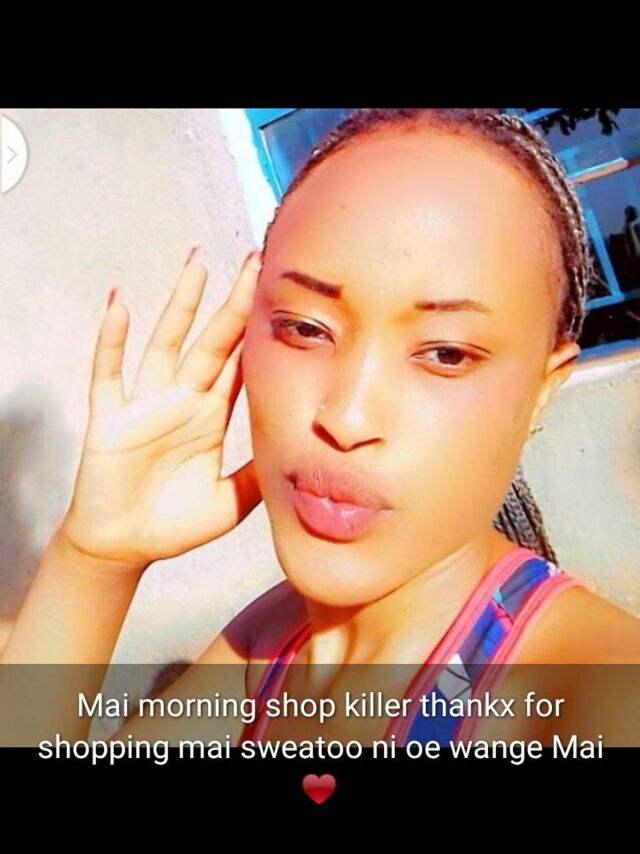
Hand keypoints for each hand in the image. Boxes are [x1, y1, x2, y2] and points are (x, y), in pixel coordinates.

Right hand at [60, 248, 262, 570]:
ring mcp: (146, 405)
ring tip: (197, 262)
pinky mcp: (111, 418)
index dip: (260, 331)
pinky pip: (109, 372)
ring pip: (166, 344)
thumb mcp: (231, 501)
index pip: (241, 363)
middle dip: (233, 302)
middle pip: (213, 341)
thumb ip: (259, 475)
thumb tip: (301, 459)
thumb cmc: (174, 523)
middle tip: (253, 258)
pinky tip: (120, 305)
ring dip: (181, 305)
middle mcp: (182, 401)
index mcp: (211, 416)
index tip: (281, 296)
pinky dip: (112, 340)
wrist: (124, 547)